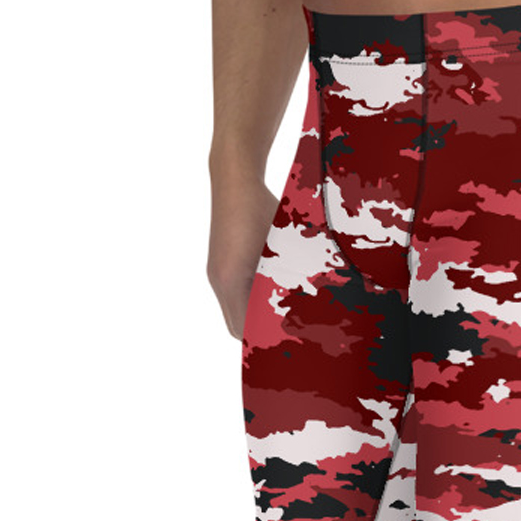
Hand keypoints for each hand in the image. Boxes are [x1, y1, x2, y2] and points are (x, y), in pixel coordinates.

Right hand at [207, 174, 278, 339]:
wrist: (235, 178)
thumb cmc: (261, 208)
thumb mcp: (282, 245)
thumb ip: (286, 277)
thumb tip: (303, 305)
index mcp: (230, 281)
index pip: (243, 328)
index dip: (263, 338)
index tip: (287, 342)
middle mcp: (219, 280)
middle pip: (236, 324)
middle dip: (259, 331)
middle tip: (288, 334)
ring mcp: (218, 272)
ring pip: (235, 309)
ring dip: (255, 315)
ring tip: (282, 316)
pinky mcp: (221, 264)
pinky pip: (233, 294)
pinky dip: (251, 299)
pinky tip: (273, 292)